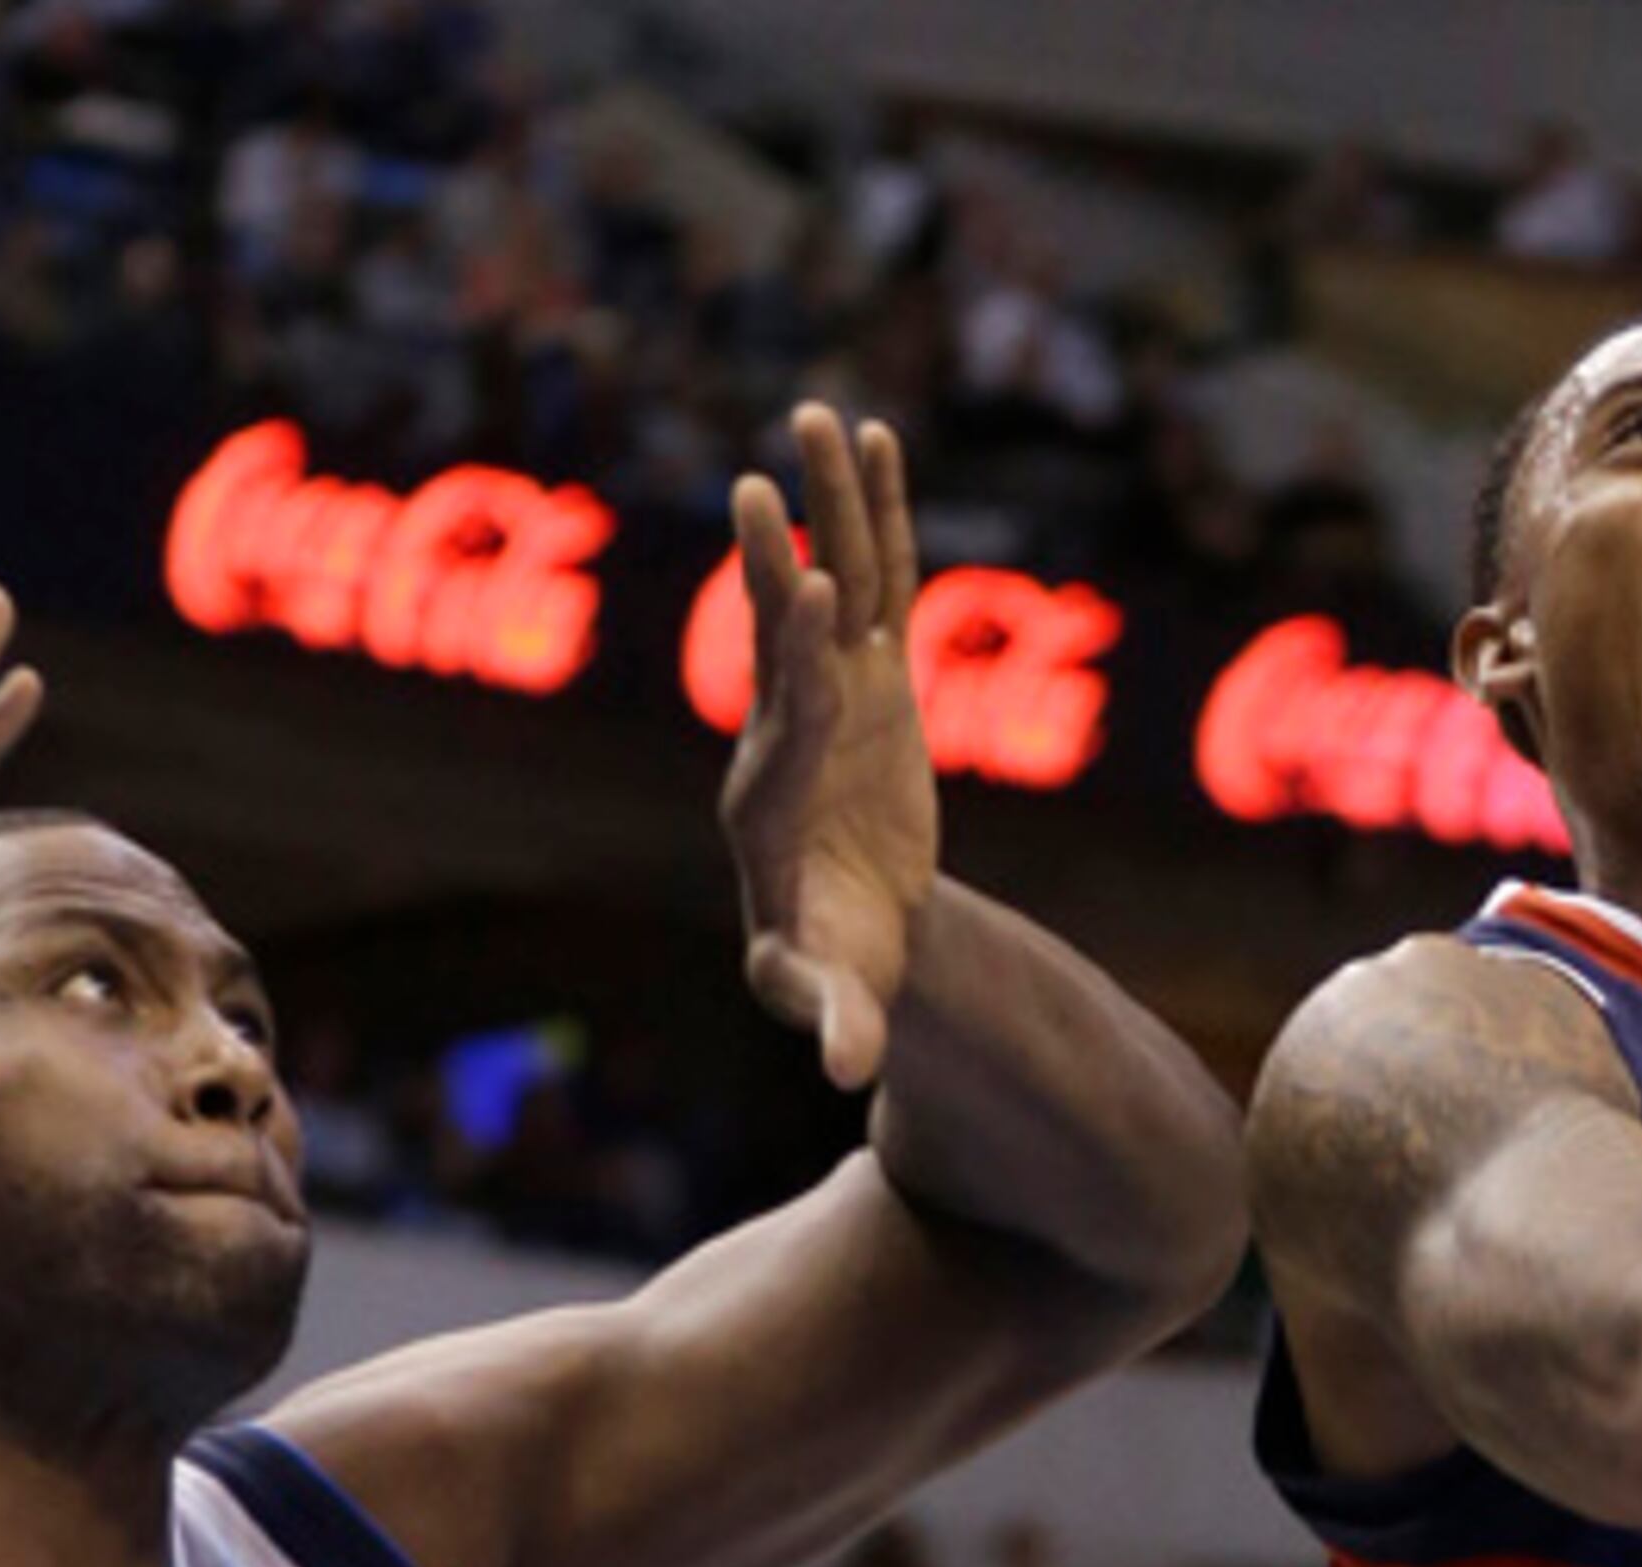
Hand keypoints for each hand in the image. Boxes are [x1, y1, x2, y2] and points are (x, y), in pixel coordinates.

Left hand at [724, 403, 938, 1091]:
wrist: (855, 936)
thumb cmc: (834, 968)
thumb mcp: (832, 996)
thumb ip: (834, 1021)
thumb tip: (846, 1074)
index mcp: (772, 798)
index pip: (788, 711)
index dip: (796, 651)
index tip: (810, 585)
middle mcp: (789, 728)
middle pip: (784, 631)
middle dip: (776, 559)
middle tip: (761, 483)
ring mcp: (831, 692)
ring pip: (832, 583)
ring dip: (827, 506)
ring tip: (823, 416)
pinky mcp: (872, 679)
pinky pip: (880, 585)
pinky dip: (880, 519)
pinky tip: (878, 440)